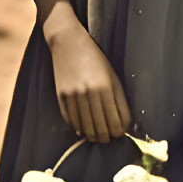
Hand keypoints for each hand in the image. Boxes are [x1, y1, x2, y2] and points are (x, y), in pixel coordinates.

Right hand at [46, 19, 130, 143]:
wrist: (68, 42)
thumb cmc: (95, 58)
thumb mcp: (112, 76)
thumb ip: (118, 100)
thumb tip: (122, 124)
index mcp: (106, 87)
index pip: (116, 121)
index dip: (120, 132)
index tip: (120, 133)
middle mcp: (89, 93)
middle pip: (101, 128)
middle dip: (107, 138)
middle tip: (108, 139)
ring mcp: (73, 95)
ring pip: (85, 127)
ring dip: (92, 136)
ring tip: (96, 137)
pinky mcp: (60, 95)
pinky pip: (71, 119)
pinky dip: (78, 127)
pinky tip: (83, 128)